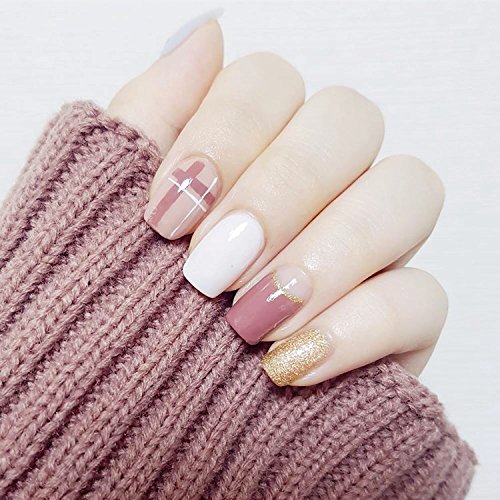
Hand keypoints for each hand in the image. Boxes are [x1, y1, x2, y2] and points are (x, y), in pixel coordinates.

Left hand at [107, 11, 446, 386]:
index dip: (226, 134)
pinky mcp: (400, 319)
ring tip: (249, 317)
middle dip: (279, 191)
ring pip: (407, 192)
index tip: (167, 213)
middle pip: (349, 122)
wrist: (140, 411)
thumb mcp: (117, 205)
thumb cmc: (123, 305)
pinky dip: (357, 326)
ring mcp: (370, 245)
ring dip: (327, 251)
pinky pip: (423, 297)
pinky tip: (289, 361)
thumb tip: (205, 30)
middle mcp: (323, 182)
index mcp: (257, 146)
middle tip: (210, 269)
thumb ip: (156, 114)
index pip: (271, 82)